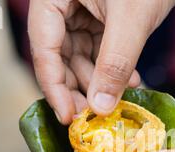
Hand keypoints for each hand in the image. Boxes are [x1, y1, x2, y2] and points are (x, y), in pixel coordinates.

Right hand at [28, 0, 174, 123]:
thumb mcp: (131, 20)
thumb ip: (114, 63)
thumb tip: (101, 106)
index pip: (43, 46)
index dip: (54, 85)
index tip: (68, 116)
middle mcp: (62, 4)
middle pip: (59, 56)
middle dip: (78, 88)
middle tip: (93, 116)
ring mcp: (81, 12)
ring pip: (80, 57)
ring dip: (98, 82)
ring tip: (117, 100)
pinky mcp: (100, 19)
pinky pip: (99, 52)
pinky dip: (113, 70)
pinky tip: (130, 81)